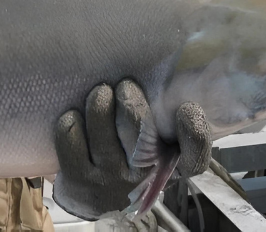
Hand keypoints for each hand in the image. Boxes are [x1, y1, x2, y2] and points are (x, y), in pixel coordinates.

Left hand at [52, 80, 210, 219]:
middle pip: (142, 142)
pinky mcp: (79, 182)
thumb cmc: (130, 155)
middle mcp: (143, 177)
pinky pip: (72, 150)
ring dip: (99, 109)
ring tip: (100, 92)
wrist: (97, 194)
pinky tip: (72, 115)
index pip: (193, 159)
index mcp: (170, 165)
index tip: (186, 108)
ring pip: (104, 142)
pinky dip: (71, 127)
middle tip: (125, 86)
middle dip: (132, 107)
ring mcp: (110, 181)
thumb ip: (165, 115)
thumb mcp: (157, 141)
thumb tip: (170, 72)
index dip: (194, 134)